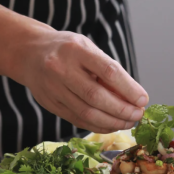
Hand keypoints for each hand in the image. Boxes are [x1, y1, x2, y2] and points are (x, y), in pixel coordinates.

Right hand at [16, 30, 148, 133]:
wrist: (30, 53)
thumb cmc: (67, 50)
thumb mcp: (87, 48)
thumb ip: (107, 69)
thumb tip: (133, 96)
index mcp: (76, 49)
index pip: (107, 71)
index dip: (128, 88)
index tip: (143, 100)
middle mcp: (62, 68)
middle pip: (96, 96)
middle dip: (122, 110)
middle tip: (138, 115)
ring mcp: (53, 88)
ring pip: (86, 112)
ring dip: (112, 122)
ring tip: (128, 122)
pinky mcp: (50, 104)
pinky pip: (77, 120)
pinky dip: (98, 125)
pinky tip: (111, 125)